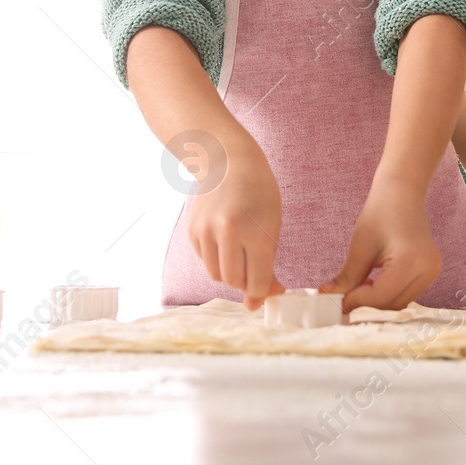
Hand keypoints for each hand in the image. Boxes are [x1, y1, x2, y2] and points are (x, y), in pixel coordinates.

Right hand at [188, 150, 285, 308]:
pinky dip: (217, 259)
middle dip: (247, 282)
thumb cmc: (259, 192)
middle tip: (256, 270)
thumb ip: (267, 265)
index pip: (256, 281)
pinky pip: (206, 261)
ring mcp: (206, 231)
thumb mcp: (273, 225)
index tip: (270, 292)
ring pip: (217, 275)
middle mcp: (227, 232)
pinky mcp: (192, 231)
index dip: (264, 292)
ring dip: (231, 273)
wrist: (228, 161)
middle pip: (234, 282)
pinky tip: (227, 240)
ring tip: (242, 253)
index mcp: (255, 231)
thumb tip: (256, 303)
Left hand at [319, 183, 440, 311]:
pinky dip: (390, 294)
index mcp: (410, 261)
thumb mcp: (359, 248)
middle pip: (392, 304)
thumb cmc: (380, 213)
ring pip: (401, 302)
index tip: (340, 300)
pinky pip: (408, 293)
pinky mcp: (432, 271)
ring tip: (362, 286)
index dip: (357, 301)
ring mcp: (433, 270)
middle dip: (368, 304)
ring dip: (379, 301)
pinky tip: (376, 282)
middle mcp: (427, 269)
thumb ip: (347, 278)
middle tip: (348, 295)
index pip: (381, 297)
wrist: (401, 193)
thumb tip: (328, 297)